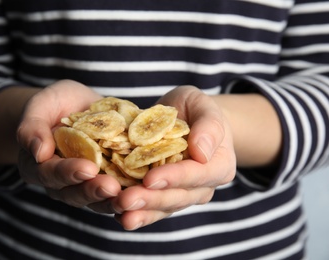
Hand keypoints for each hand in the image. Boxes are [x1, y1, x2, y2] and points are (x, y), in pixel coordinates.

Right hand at [17, 80, 120, 209]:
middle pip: (75, 193)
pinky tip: (147, 191)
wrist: (79, 106)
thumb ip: (32, 126)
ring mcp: (87, 184)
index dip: (68, 173)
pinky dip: (132, 192)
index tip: (87, 168)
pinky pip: (119, 191)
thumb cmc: (56, 103)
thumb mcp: (41, 105)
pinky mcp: (110, 180)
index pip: (51, 174)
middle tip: (111, 187)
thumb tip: (38, 152)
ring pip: (98, 199)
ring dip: (114, 200)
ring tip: (130, 196)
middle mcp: (63, 182)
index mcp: (40, 167)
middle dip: (94, 191)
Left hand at [111, 85, 235, 229]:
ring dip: (140, 211)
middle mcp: (202, 186)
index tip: (150, 179)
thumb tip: (202, 152)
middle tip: (126, 200)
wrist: (184, 119)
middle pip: (177, 198)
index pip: (197, 174)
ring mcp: (182, 195)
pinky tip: (117, 213)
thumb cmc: (195, 109)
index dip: (173, 178)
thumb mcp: (203, 106)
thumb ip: (209, 126)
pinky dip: (135, 212)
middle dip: (151, 200)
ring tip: (119, 210)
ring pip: (162, 208)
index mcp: (219, 165)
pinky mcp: (162, 196)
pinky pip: (150, 208)